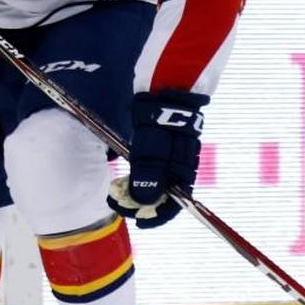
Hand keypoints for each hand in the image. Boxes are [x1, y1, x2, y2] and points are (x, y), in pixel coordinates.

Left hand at [107, 90, 209, 228]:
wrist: (168, 84)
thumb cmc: (161, 115)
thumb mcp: (151, 145)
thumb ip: (148, 173)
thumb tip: (143, 202)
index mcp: (184, 172)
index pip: (173, 206)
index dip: (154, 217)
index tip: (136, 221)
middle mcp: (183, 167)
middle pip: (165, 197)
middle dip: (143, 205)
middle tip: (120, 202)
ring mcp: (177, 155)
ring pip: (160, 184)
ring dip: (142, 191)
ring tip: (122, 191)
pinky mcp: (169, 145)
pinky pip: (158, 169)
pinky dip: (143, 176)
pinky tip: (130, 174)